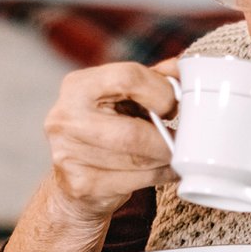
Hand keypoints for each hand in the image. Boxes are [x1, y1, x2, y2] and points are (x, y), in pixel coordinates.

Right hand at [38, 60, 180, 226]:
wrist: (73, 178)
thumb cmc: (106, 129)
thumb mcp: (124, 98)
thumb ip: (152, 80)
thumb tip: (184, 67)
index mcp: (78, 85)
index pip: (128, 78)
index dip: (161, 93)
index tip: (174, 106)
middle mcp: (66, 118)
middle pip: (133, 132)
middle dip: (165, 141)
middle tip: (182, 142)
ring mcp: (68, 154)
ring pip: (136, 160)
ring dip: (165, 161)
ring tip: (174, 157)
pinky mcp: (79, 184)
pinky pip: (133, 182)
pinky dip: (157, 177)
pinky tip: (163, 172)